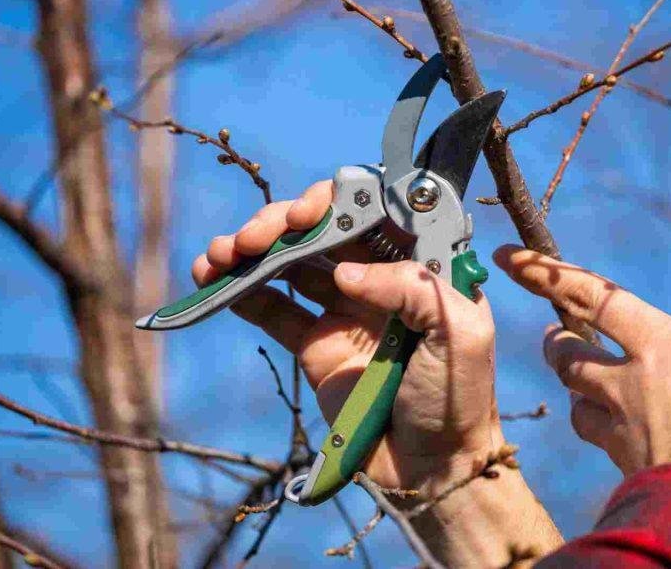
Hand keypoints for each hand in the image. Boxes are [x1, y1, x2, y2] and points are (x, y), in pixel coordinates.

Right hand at [193, 180, 503, 495]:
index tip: (306, 212)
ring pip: (289, 262)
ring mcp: (341, 310)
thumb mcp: (457, 333)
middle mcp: (377, 278)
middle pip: (321, 230)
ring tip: (218, 256)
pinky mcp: (313, 345)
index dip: (335, 201)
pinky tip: (214, 281)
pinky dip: (240, 291)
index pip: (373, 211)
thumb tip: (345, 272)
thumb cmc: (457, 396)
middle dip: (280, 223)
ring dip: (250, 250)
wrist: (431, 468)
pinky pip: (272, 308)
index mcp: (418, 265)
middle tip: (251, 238)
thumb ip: (410, 288)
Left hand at [493, 245, 670, 506]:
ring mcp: (617, 422)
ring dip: (573, 386)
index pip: (592, 295)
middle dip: (556, 340)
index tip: (508, 258)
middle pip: (564, 353)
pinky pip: (597, 437)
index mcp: (658, 343)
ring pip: (573, 397)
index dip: (547, 274)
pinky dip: (600, 429)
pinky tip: (616, 433)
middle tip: (557, 334)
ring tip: (580, 381)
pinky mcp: (619, 460)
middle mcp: (625, 379)